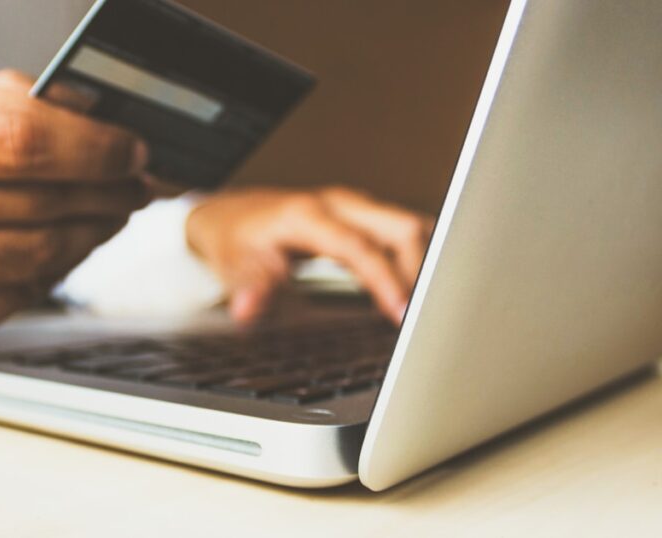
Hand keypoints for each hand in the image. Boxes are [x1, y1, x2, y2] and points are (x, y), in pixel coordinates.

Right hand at [0, 70, 149, 358]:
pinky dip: (54, 270)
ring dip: (91, 231)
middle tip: (136, 182)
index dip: (92, 144)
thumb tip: (91, 115)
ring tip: (110, 213)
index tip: (131, 147)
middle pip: (36, 195)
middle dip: (106, 188)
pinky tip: (64, 250)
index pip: (16, 135)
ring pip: (38, 251)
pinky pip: (19, 295)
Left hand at [186, 186, 433, 323]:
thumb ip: (249, 287)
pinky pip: (403, 233)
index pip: (360, 247)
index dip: (385, 279)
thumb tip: (247, 310)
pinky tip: (421, 289)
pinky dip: (418, 258)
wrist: (230, 215)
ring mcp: (354, 207)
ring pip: (409, 226)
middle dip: (422, 270)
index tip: (402, 313)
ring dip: (427, 263)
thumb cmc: (235, 239)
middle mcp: (338, 204)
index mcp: (308, 215)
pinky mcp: (362, 216)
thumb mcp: (233, 265)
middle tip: (427, 315)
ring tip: (432, 306)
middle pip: (401, 227)